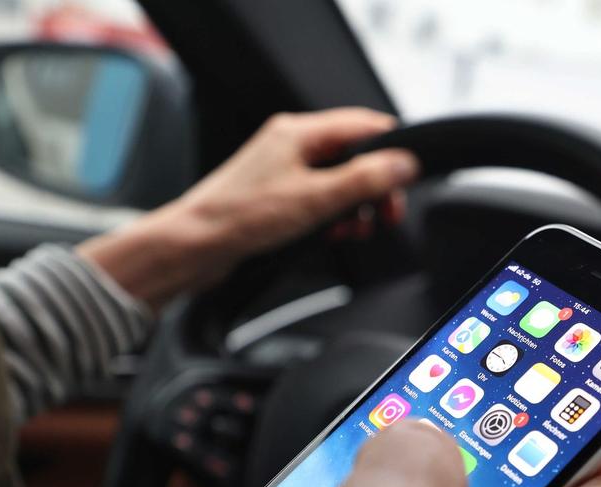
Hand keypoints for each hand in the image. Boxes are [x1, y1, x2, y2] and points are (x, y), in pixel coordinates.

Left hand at [79, 107, 417, 308]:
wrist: (194, 246)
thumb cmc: (240, 217)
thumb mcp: (316, 199)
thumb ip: (364, 179)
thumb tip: (404, 163)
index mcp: (299, 132)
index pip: (363, 125)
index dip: (392, 151)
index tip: (406, 180)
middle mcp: (291, 145)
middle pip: (354, 156)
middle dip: (375, 187)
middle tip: (386, 214)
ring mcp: (284, 170)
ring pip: (339, 180)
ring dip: (355, 206)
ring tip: (355, 229)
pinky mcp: (278, 196)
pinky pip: (321, 199)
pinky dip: (334, 216)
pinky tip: (333, 234)